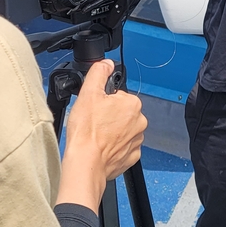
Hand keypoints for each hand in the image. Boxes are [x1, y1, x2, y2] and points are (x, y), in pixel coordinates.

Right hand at [57, 60, 146, 212]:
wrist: (86, 163)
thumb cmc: (87, 131)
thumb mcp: (88, 93)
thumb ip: (99, 73)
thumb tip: (106, 64)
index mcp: (132, 104)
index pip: (119, 96)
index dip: (104, 101)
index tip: (95, 110)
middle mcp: (140, 122)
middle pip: (122, 113)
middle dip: (110, 116)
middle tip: (94, 123)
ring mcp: (137, 140)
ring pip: (123, 130)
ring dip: (112, 132)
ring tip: (96, 137)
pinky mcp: (132, 156)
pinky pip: (123, 147)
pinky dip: (114, 148)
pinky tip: (102, 148)